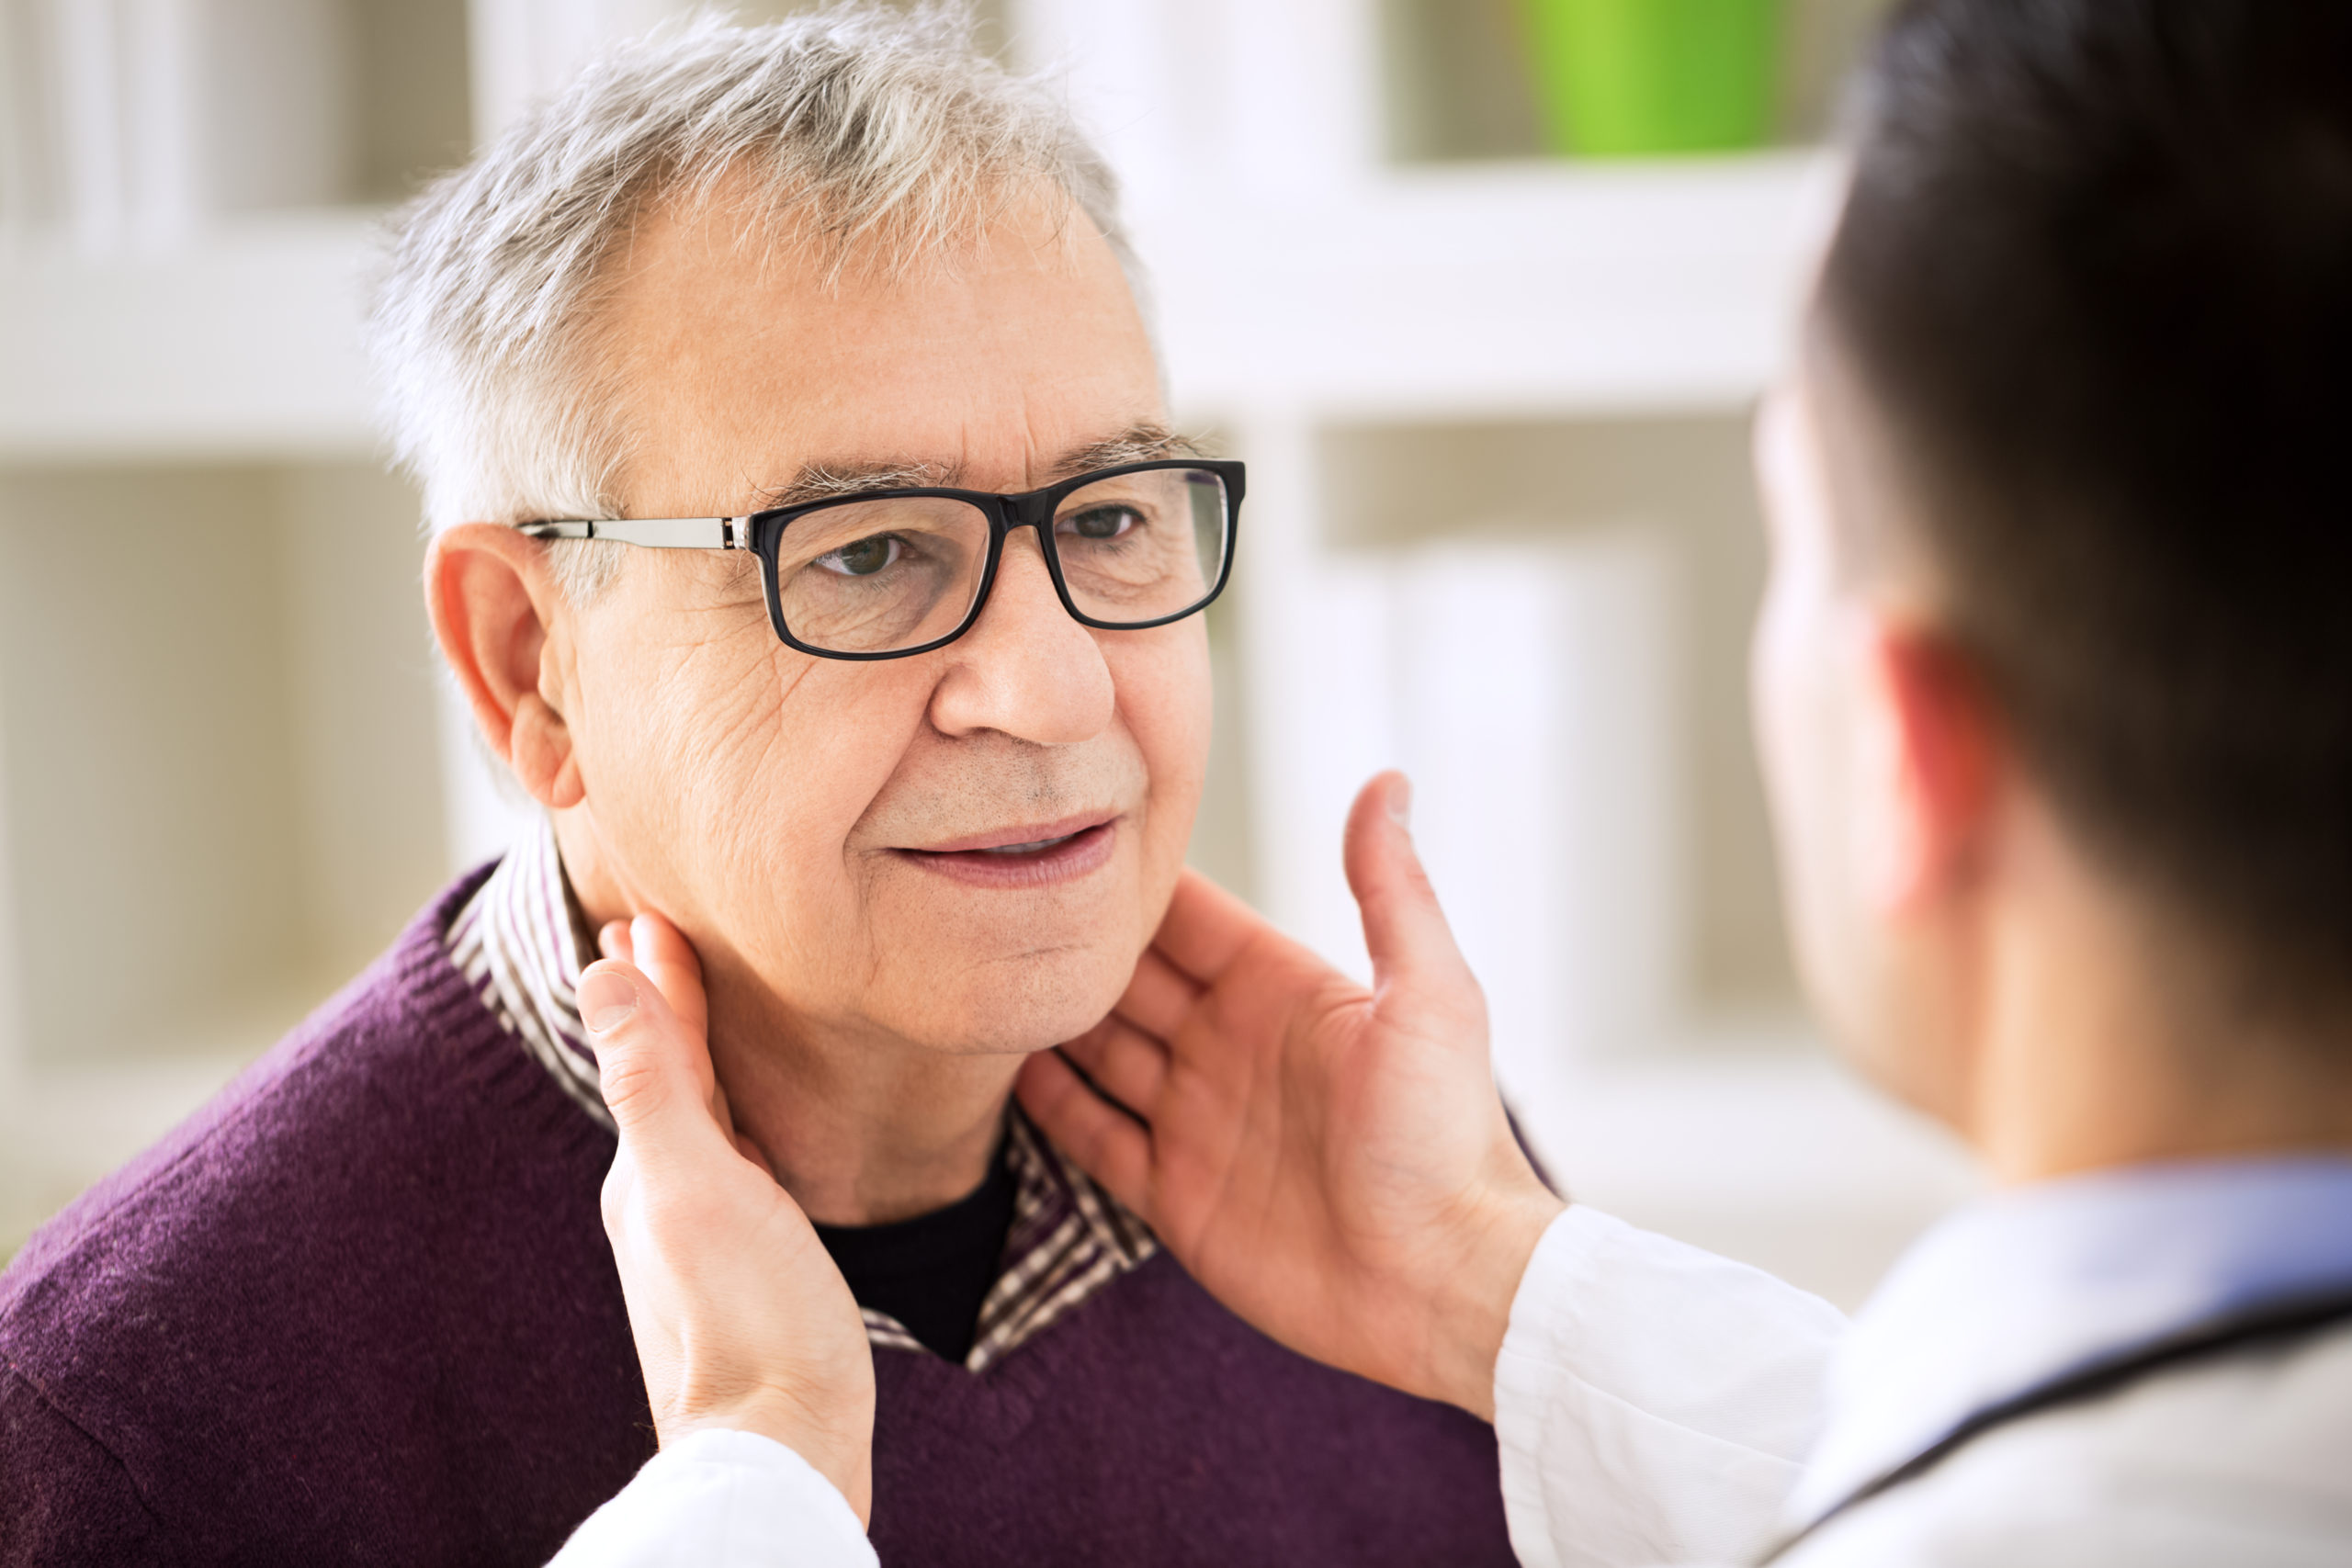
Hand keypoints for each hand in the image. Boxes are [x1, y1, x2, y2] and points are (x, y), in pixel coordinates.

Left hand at [580, 914, 875, 1524]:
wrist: (783, 1450)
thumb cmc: (749, 1318)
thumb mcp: (694, 1182)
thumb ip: (652, 1078)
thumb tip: (600, 973)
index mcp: (648, 1168)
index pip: (652, 1045)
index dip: (656, 978)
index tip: (649, 913)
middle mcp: (665, 1199)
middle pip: (666, 1078)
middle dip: (663, 1004)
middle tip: (656, 936)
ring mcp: (703, 1241)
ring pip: (695, 1122)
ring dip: (692, 1056)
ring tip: (695, 1009)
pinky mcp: (746, 1275)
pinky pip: (732, 1168)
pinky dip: (732, 1120)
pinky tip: (750, 1134)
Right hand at [1016, 772, 1564, 1419]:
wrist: (1445, 1282)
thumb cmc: (1449, 1137)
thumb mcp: (1429, 996)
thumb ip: (1393, 890)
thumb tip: (1385, 779)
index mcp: (1283, 990)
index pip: (1189, 917)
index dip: (1131, 881)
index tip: (1060, 830)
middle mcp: (1231, 1045)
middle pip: (1129, 979)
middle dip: (1069, 944)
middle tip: (987, 898)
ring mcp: (1200, 1120)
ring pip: (1100, 1052)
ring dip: (1048, 1020)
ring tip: (977, 974)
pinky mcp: (1178, 1196)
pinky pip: (1097, 1140)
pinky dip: (1051, 1108)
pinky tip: (999, 1073)